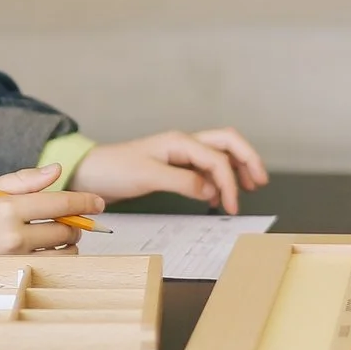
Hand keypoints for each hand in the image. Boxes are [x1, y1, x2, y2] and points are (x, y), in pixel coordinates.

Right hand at [0, 164, 105, 290]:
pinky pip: (46, 266)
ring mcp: (13, 260)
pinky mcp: (10, 275)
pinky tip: (41, 249)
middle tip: (70, 219)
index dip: (85, 201)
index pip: (61, 203)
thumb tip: (56, 172)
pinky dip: (52, 257)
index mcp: (8, 208)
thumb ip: (23, 181)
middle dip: (75, 223)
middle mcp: (13, 236)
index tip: (99, 202)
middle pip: (66, 230)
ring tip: (54, 235)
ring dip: (66, 243)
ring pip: (61, 253)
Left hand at [74, 128, 269, 213]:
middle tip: (260, 181)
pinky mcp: (174, 167)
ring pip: (219, 155)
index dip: (230, 182)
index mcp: (179, 142)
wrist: (90, 172)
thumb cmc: (113, 170)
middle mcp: (183, 144)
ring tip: (246, 189)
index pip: (218, 158)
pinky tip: (216, 197)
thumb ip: (181, 181)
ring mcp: (179, 155)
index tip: (231, 207)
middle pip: (228, 143)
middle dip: (248, 159)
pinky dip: (217, 180)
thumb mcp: (148, 176)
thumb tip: (209, 188)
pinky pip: (205, 168)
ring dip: (235, 170)